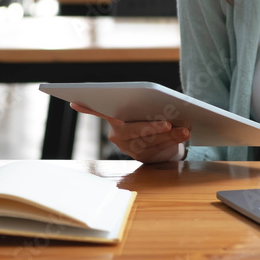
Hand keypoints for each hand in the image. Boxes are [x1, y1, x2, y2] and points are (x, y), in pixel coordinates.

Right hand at [69, 103, 188, 162]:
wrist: (162, 138)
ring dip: (169, 135)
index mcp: (114, 117)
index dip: (88, 108)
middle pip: (131, 130)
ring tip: (185, 129)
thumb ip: (148, 108)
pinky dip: (173, 140)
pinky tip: (184, 132)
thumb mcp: (148, 110)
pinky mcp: (142, 157)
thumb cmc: (152, 116)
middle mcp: (117, 133)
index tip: (74, 102)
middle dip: (151, 127)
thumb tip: (162, 107)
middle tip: (167, 123)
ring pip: (148, 141)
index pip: (100, 111)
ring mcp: (129, 147)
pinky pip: (157, 150)